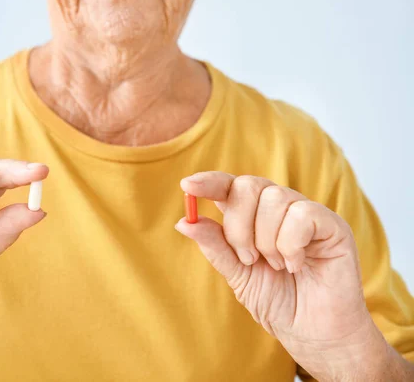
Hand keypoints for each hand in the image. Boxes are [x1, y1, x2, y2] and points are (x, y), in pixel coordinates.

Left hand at [175, 172, 397, 379]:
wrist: (313, 334)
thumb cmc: (278, 302)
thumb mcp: (237, 273)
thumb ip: (215, 246)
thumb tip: (183, 222)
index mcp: (253, 216)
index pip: (229, 185)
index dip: (209, 182)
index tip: (187, 186)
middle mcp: (279, 208)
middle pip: (248, 186)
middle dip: (239, 226)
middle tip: (248, 259)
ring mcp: (307, 213)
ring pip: (274, 199)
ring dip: (267, 241)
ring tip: (277, 266)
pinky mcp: (333, 225)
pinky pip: (302, 214)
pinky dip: (291, 245)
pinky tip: (296, 266)